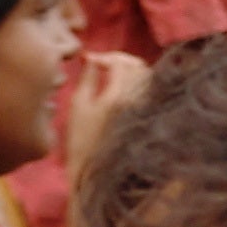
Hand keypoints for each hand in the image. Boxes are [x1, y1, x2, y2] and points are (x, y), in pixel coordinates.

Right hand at [57, 47, 152, 183]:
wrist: (95, 170)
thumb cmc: (80, 140)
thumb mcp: (78, 106)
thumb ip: (87, 78)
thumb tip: (92, 60)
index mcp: (118, 96)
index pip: (120, 62)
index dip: (104, 56)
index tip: (89, 60)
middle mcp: (137, 100)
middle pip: (137, 65)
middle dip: (119, 59)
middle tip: (102, 62)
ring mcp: (145, 108)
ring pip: (146, 76)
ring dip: (130, 68)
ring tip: (111, 72)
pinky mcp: (147, 116)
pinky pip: (148, 90)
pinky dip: (137, 81)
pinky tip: (121, 86)